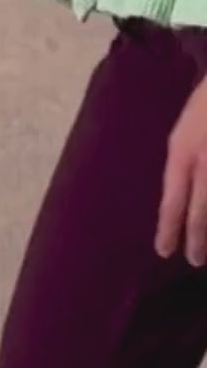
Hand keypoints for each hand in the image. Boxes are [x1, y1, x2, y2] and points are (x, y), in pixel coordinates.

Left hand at [157, 72, 206, 263]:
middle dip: (197, 240)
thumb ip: (183, 166)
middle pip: (200, 211)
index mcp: (182, 152)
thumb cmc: (206, 106)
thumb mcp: (183, 134)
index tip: (164, 251)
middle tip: (195, 261)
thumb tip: (179, 202)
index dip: (168, 229)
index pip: (172, 200)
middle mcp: (206, 162)